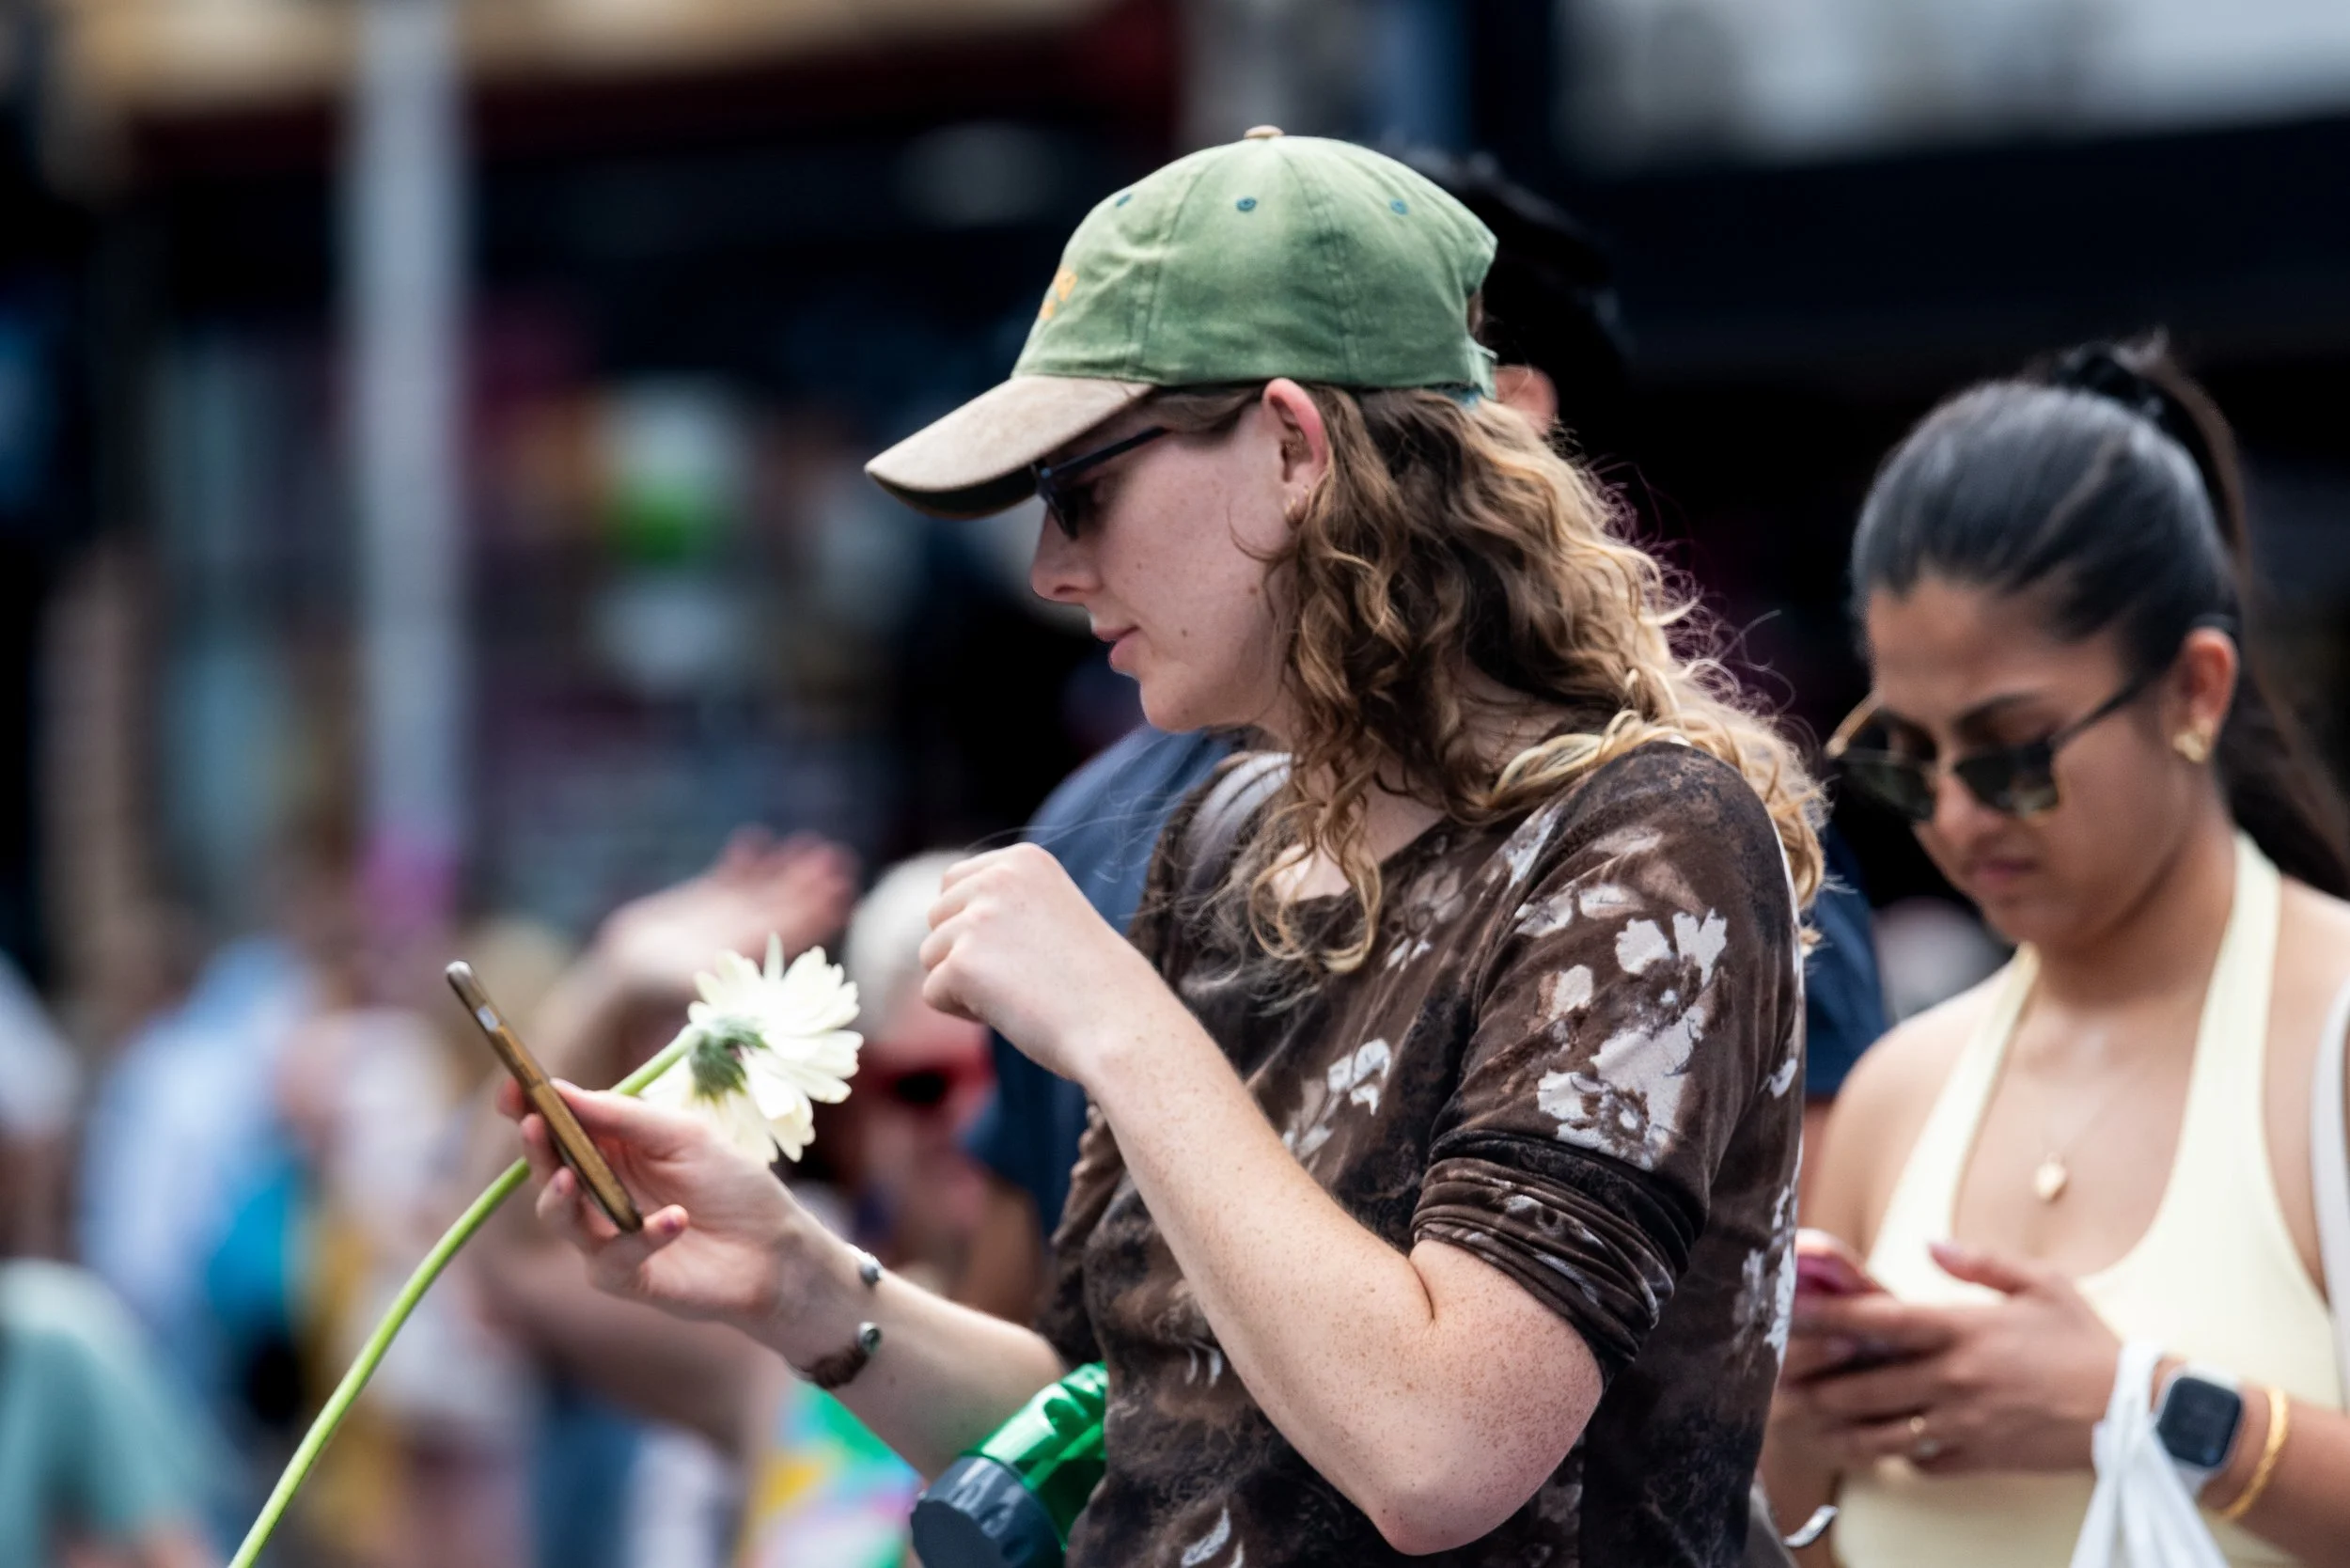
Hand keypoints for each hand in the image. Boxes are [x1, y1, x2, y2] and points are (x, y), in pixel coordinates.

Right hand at [502, 1077, 843, 1348]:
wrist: (776, 1249)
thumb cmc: (732, 1184)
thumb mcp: (684, 1135)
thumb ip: (625, 1116)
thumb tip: (559, 1090)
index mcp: (612, 1148)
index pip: (560, 1126)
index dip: (530, 1108)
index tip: (511, 1088)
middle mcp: (599, 1191)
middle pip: (547, 1168)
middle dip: (535, 1147)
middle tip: (533, 1126)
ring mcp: (606, 1236)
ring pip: (558, 1217)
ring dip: (559, 1197)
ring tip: (568, 1177)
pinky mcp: (623, 1278)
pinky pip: (613, 1258)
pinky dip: (644, 1236)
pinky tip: (676, 1219)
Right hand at [596, 830, 855, 1001]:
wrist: (622, 981)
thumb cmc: (654, 993)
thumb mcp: (688, 990)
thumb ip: (714, 984)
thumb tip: (744, 992)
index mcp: (750, 955)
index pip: (795, 931)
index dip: (820, 913)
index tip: (844, 894)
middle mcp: (744, 934)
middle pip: (788, 903)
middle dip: (812, 882)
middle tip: (840, 858)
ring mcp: (726, 916)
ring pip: (765, 886)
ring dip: (788, 866)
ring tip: (811, 843)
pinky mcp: (702, 901)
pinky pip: (729, 874)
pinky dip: (743, 859)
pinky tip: (755, 839)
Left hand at [919, 844, 1173, 1082]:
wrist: (1119, 1023)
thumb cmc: (1094, 981)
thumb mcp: (1051, 914)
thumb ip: (1002, 903)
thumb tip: (942, 917)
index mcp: (1022, 859)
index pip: (954, 883)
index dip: (977, 926)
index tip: (1025, 947)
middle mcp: (997, 878)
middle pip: (937, 918)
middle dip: (966, 953)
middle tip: (1025, 975)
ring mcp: (977, 919)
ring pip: (931, 956)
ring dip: (965, 983)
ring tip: (1021, 992)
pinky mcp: (962, 964)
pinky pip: (934, 993)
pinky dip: (963, 1011)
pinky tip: (1011, 1011)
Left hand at [1778, 1240, 2120, 1475]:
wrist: (2137, 1413)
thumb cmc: (2087, 1344)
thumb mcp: (2041, 1284)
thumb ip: (1980, 1262)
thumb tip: (1930, 1243)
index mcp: (1963, 1330)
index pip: (1878, 1321)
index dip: (1827, 1317)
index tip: (1790, 1312)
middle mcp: (1954, 1378)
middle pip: (1864, 1384)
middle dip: (1818, 1381)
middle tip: (1782, 1375)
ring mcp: (1963, 1423)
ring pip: (1882, 1430)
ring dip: (1842, 1423)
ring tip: (1808, 1415)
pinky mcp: (1978, 1457)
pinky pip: (1921, 1461)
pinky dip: (1895, 1453)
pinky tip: (1878, 1443)